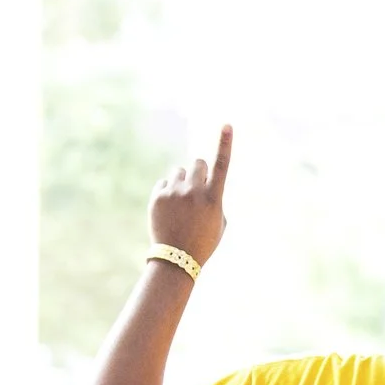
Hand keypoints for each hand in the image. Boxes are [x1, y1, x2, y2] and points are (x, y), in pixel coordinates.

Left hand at [149, 124, 231, 266]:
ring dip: (182, 181)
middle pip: (197, 163)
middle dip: (198, 171)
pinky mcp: (158, 196)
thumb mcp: (218, 221)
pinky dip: (167, 192)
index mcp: (214, 198)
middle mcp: (194, 192)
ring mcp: (175, 193)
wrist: (177, 259)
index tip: (227, 125)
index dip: (225, 143)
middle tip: (196, 187)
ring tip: (181, 203)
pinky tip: (169, 209)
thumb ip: (214, 197)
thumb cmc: (203, 241)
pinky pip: (164, 183)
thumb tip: (204, 182)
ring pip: (179, 171)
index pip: (222, 165)